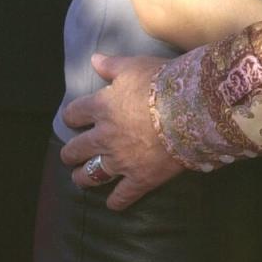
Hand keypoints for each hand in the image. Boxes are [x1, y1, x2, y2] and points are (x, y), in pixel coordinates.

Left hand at [60, 53, 183, 209]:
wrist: (190, 109)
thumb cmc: (161, 82)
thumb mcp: (134, 66)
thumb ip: (112, 65)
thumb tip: (93, 59)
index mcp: (101, 108)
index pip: (74, 114)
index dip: (72, 117)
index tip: (73, 119)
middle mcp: (104, 137)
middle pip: (76, 149)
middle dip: (71, 153)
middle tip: (71, 154)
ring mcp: (120, 161)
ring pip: (91, 175)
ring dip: (82, 177)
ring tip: (81, 178)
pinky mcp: (139, 179)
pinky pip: (121, 197)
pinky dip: (115, 201)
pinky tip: (113, 202)